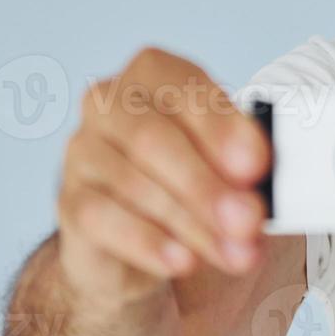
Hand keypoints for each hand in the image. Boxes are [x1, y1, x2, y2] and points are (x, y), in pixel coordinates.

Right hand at [55, 47, 270, 306]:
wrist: (143, 238)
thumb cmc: (196, 177)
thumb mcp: (230, 161)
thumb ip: (245, 161)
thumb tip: (264, 177)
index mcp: (154, 74)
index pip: (184, 89)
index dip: (221, 127)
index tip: (256, 165)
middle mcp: (109, 104)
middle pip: (155, 139)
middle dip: (208, 185)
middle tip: (249, 220)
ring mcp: (83, 152)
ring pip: (135, 185)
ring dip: (192, 223)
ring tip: (236, 253)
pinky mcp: (70, 202)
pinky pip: (104, 220)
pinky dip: (149, 242)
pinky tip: (183, 261)